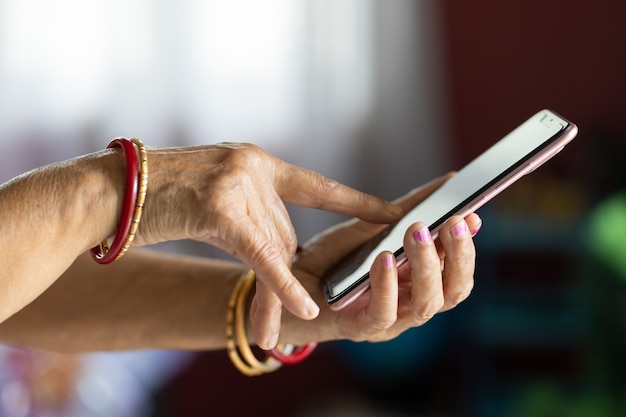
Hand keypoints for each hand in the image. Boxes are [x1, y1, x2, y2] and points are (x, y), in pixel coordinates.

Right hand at [134, 142, 401, 348]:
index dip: (355, 202)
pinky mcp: (219, 208)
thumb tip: (286, 252)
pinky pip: (261, 256)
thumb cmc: (160, 197)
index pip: (317, 185)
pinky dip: (282, 286)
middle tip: (299, 312)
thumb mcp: (215, 198)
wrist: (109, 192)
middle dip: (286, 275)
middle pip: (285, 234)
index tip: (391, 213)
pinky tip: (303, 310)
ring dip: (278, 293)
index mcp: (256, 161)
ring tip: (280, 333)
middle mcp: (252, 167)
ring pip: (272, 252)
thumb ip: (253, 216)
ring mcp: (236, 184)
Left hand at [284, 174, 480, 344]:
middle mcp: (410, 305)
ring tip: (419, 231)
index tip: (471, 213)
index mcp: (417, 283)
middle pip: (452, 291)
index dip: (467, 245)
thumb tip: (448, 183)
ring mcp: (388, 321)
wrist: (284, 286)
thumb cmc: (332, 262)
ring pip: (426, 304)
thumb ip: (404, 212)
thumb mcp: (370, 229)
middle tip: (453, 221)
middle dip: (458, 256)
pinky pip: (382, 314)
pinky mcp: (358, 329)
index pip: (456, 270)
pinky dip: (388, 286)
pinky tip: (385, 259)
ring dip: (427, 266)